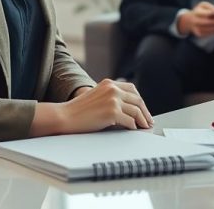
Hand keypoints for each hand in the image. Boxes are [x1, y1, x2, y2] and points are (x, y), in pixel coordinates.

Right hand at [32, 79, 153, 135]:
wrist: (65, 116)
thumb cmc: (78, 110)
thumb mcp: (96, 96)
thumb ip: (110, 97)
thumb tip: (128, 109)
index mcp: (109, 83)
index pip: (132, 89)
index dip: (139, 100)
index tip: (143, 109)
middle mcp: (113, 89)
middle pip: (137, 100)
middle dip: (145, 112)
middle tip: (148, 121)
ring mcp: (113, 100)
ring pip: (136, 111)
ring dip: (142, 120)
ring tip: (144, 127)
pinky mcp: (112, 112)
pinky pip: (130, 121)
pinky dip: (133, 127)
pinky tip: (133, 130)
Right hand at [177, 1, 213, 36]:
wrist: (189, 20)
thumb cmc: (199, 10)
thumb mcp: (203, 5)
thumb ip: (212, 7)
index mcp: (196, 12)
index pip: (206, 13)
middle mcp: (194, 21)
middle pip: (207, 22)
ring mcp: (196, 28)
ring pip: (209, 29)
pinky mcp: (199, 34)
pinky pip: (209, 33)